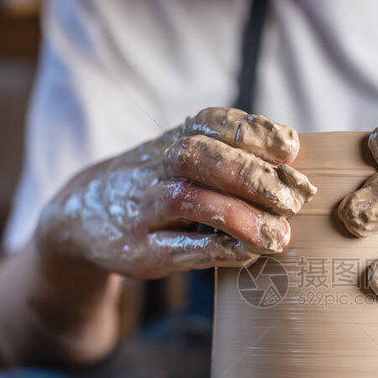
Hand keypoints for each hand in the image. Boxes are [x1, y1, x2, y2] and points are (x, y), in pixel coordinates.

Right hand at [35, 107, 315, 278]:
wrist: (82, 215)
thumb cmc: (156, 184)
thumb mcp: (183, 157)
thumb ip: (231, 158)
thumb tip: (295, 171)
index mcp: (177, 138)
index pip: (217, 123)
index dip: (257, 133)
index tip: (291, 148)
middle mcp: (159, 166)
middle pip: (203, 158)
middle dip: (255, 176)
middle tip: (296, 198)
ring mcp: (145, 208)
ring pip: (191, 201)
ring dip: (241, 216)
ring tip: (279, 235)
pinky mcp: (141, 250)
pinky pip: (182, 248)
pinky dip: (219, 250)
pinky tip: (250, 254)